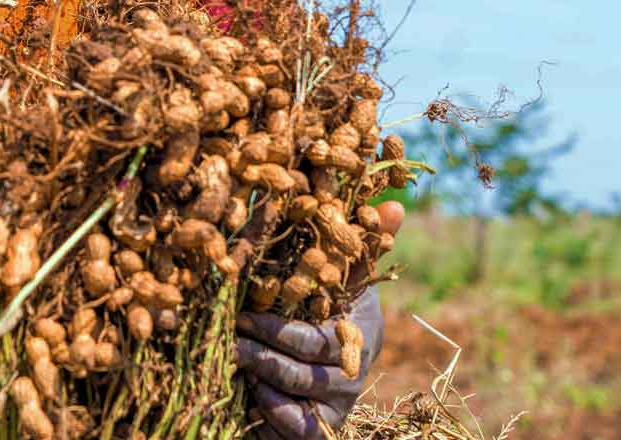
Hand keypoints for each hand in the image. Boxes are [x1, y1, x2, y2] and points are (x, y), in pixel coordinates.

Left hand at [234, 202, 403, 439]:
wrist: (320, 365)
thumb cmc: (324, 308)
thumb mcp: (339, 276)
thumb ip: (356, 246)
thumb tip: (391, 203)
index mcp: (359, 331)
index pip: (321, 335)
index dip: (280, 328)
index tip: (243, 314)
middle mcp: (353, 371)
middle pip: (306, 366)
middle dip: (262, 350)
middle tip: (228, 333)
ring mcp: (339, 403)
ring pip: (298, 395)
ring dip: (262, 375)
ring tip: (233, 355)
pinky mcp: (322, 430)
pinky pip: (299, 430)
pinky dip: (273, 412)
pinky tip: (252, 392)